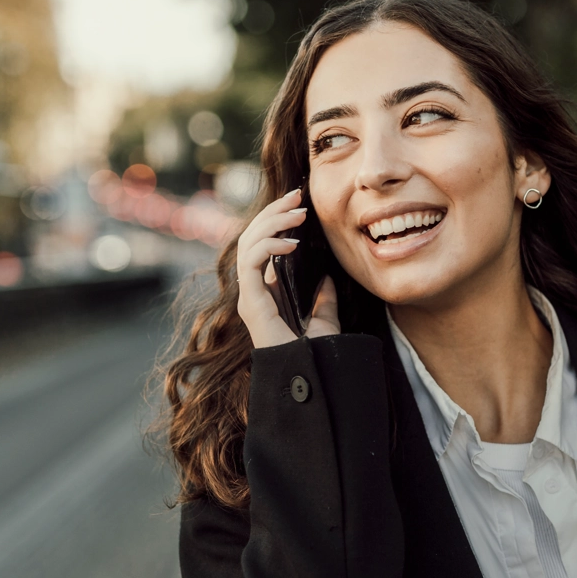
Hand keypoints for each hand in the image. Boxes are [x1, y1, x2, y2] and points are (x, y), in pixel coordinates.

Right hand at [236, 187, 340, 347]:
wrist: (312, 382)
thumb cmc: (316, 358)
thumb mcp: (325, 320)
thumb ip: (324, 299)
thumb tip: (328, 278)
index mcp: (267, 294)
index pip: (262, 246)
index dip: (276, 221)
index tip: (300, 204)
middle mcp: (254, 293)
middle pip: (252, 238)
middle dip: (273, 212)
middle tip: (297, 195)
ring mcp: (250, 298)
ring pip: (248, 244)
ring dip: (271, 222)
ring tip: (297, 212)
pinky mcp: (252, 304)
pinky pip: (251, 263)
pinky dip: (268, 246)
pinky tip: (291, 242)